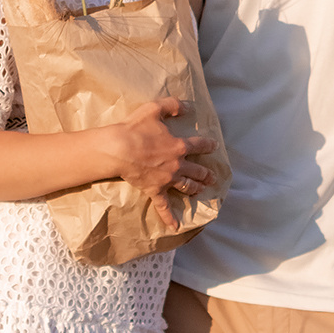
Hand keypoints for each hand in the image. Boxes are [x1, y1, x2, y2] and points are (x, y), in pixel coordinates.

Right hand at [104, 98, 215, 231]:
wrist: (119, 149)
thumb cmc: (136, 128)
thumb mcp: (155, 108)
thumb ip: (173, 105)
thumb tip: (187, 107)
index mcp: (179, 145)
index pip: (198, 146)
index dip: (208, 146)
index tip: (214, 147)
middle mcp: (177, 164)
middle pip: (196, 170)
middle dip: (206, 174)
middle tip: (213, 177)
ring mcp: (167, 179)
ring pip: (186, 186)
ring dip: (195, 188)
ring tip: (201, 191)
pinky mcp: (155, 190)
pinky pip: (163, 206)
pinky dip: (169, 217)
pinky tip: (175, 226)